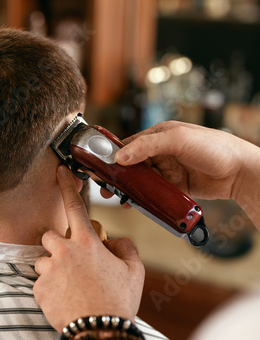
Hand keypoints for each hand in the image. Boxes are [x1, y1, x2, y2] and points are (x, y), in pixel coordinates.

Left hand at [34, 165, 144, 332]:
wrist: (100, 332)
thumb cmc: (119, 300)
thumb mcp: (134, 271)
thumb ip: (125, 247)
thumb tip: (113, 240)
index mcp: (87, 243)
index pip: (75, 207)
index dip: (66, 187)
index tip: (59, 172)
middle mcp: (64, 252)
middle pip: (49, 236)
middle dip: (58, 245)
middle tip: (72, 262)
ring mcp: (49, 271)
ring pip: (43, 262)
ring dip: (54, 270)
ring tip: (72, 288)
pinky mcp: (38, 290)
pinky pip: (40, 284)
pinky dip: (50, 290)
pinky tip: (66, 301)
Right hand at [110, 121, 259, 207]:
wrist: (239, 172)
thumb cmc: (214, 147)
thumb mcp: (178, 140)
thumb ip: (148, 146)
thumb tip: (121, 156)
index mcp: (159, 136)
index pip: (129, 145)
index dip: (113, 156)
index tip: (100, 167)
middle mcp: (161, 153)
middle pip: (132, 166)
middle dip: (118, 177)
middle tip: (107, 188)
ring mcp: (167, 171)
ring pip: (141, 181)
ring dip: (130, 190)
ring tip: (120, 199)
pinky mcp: (174, 187)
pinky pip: (154, 193)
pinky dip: (144, 199)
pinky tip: (137, 204)